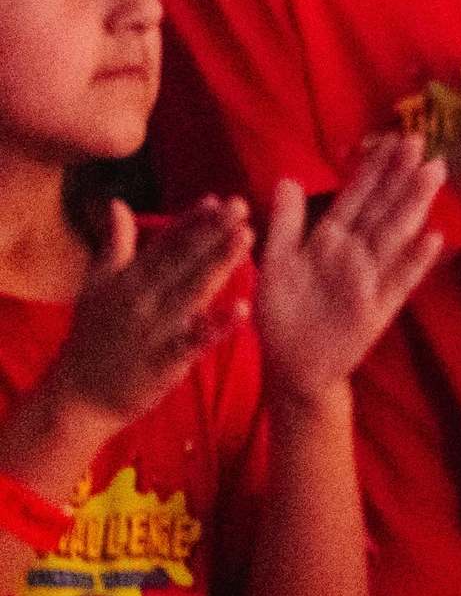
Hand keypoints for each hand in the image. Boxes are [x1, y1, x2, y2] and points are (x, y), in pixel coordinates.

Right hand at [47, 198, 252, 427]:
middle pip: (182, 259)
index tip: (218, 199)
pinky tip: (243, 309)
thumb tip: (116, 203)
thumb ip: (114, 244)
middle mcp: (141, 297)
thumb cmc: (93, 336)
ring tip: (246, 237)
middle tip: (241, 205)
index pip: (164, 243)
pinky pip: (194, 340)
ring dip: (220, 263)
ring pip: (192, 290)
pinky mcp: (164, 359)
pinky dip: (217, 325)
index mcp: (128, 278)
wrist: (78, 396)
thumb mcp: (96, 284)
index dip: (192, 220)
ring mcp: (154, 328)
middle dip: (212, 231)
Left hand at [253, 136, 447, 405]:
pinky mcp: (379, 307)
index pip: (356, 196)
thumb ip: (285, 224)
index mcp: (328, 239)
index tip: (393, 137)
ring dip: (414, 205)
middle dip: (401, 176)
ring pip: (395, 234)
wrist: (292, 366)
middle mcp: (355, 253)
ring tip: (433, 175)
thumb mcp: (273, 265)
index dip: (374, 168)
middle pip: (382, 208)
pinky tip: (433, 238)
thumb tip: (289, 179)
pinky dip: (415, 261)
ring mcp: (371, 278)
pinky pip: (400, 280)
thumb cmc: (281, 314)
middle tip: (420, 142)